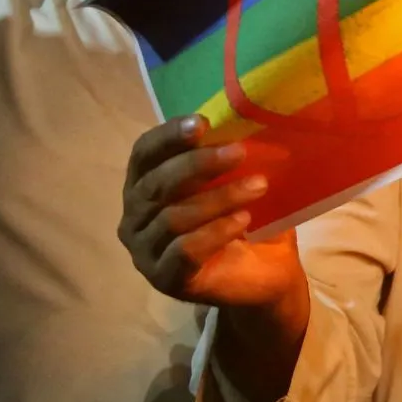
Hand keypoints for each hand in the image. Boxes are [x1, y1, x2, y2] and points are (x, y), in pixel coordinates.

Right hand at [118, 115, 304, 309]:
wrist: (266, 273)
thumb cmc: (245, 219)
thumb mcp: (237, 182)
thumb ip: (228, 157)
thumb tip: (242, 123)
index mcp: (145, 186)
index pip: (143, 154)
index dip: (167, 137)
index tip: (201, 123)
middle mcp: (135, 218)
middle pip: (155, 185)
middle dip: (198, 164)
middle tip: (240, 152)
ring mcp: (145, 251)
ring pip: (173, 217)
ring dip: (219, 198)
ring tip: (258, 186)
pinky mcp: (165, 278)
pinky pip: (185, 250)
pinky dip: (216, 232)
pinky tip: (243, 220)